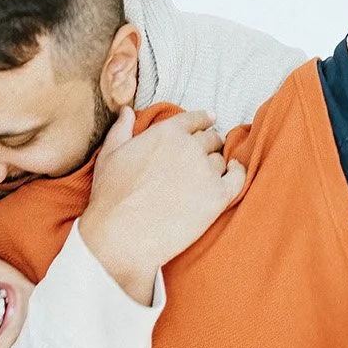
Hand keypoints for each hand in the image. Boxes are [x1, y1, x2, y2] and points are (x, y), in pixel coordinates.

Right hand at [78, 107, 245, 303]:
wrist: (122, 236)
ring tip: (205, 178)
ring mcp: (206, 171)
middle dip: (207, 145)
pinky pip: (238, 178)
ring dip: (215, 166)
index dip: (203, 119)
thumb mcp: (109, 156)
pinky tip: (233, 175)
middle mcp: (190, 146)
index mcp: (166, 133)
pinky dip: (238, 174)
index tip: (210, 120)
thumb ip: (122, 130)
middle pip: (210, 139)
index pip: (194, 119)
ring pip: (220, 161)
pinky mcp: (218, 196)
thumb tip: (128, 111)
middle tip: (201, 158)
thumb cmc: (111, 199)